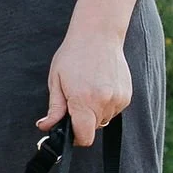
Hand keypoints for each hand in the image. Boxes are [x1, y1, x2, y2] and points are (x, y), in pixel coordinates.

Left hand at [40, 24, 129, 147]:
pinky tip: (100, 86)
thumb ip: (54, 108)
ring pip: (103, 119)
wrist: (98, 34)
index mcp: (84, 100)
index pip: (84, 137)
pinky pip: (113, 110)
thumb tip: (45, 127)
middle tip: (75, 99)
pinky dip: (105, 104)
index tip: (68, 128)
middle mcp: (104, 102)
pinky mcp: (127, 95)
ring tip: (88, 88)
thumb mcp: (56, 81)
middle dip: (82, 121)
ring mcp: (118, 99)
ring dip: (94, 112)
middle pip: (93, 129)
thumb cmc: (73, 55)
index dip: (74, 138)